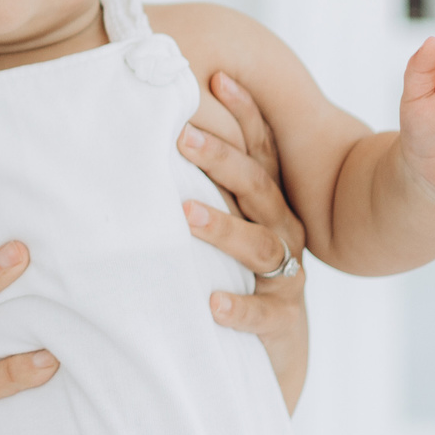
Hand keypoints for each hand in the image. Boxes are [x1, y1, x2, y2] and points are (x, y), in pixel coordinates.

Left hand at [177, 71, 309, 411]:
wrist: (274, 357)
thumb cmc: (237, 279)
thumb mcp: (225, 232)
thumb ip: (199, 188)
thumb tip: (149, 135)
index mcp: (269, 207)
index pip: (260, 152)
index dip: (245, 113)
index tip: (216, 77)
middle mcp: (283, 234)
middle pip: (257, 189)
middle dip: (222, 160)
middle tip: (181, 138)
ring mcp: (286, 280)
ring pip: (260, 246)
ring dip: (222, 228)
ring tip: (185, 215)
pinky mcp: (282, 325)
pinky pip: (263, 314)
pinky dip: (239, 306)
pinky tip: (212, 303)